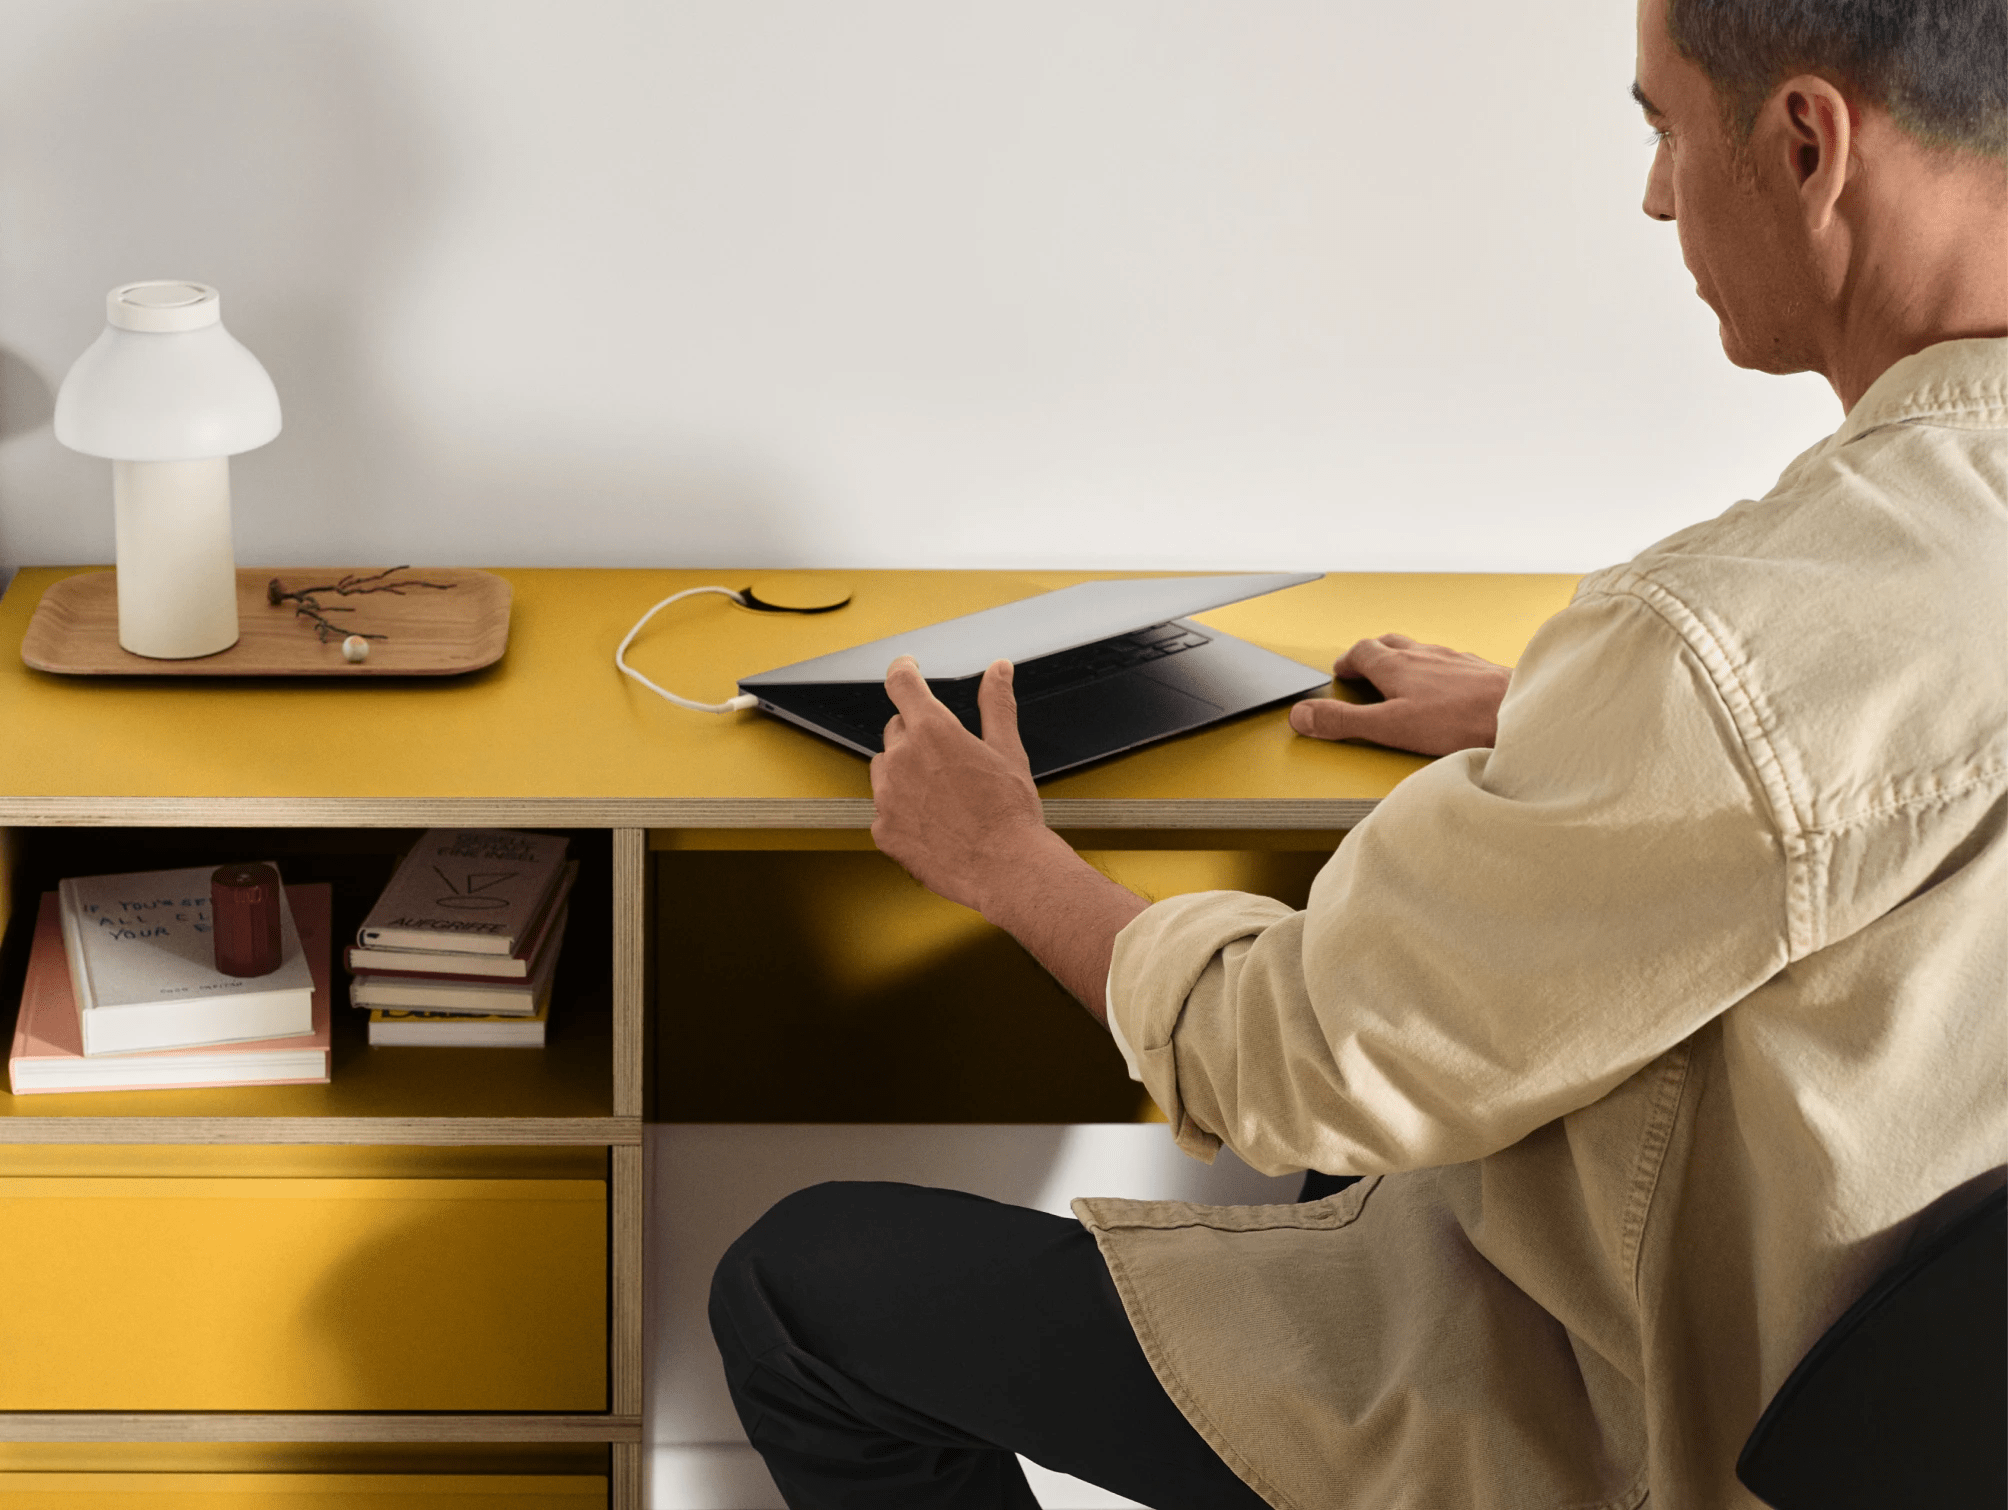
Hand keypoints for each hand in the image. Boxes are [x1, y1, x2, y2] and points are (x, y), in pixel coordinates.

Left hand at [869, 656, 1056, 913]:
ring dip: (905, 772)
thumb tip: (998, 670)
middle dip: (918, 735)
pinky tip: (933, 822)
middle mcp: (902, 758)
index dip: (903, 670)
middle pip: (896, 729)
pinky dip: (902, 810)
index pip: (902, 683)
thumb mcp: (1008, 749)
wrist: (1006, 868)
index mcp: (933, 731)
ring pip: (885, 769)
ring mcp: (887, 796)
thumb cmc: (1009, 813)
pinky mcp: (882, 829)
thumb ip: (996, 704)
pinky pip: (884, 808)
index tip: (906, 668)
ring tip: (943, 796)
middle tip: (950, 761)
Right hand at [1289, 633, 1510, 754]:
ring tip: (1400, 675)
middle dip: (1372, 653)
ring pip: (1420, 650)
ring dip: (1404, 659)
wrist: (1519, 712)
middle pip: (1389, 643)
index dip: (1347, 662)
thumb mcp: (1389, 727)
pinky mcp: (1479, 669)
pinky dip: (1436, 670)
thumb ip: (1344, 721)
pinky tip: (1445, 687)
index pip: (1361, 651)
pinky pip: (1449, 662)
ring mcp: (1454, 659)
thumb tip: (1302, 715)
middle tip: (1363, 667)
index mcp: (1397, 665)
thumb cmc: (1460, 720)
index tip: (1340, 673)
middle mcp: (1424, 655)